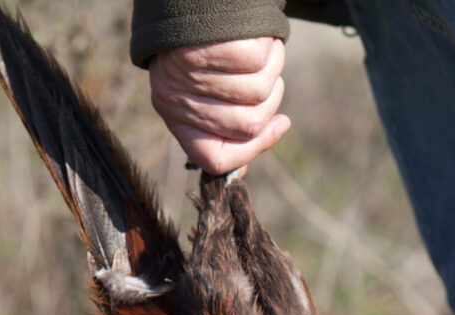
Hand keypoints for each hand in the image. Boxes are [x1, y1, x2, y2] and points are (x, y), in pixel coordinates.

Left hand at [149, 37, 290, 174]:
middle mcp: (177, 98)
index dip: (253, 149)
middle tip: (268, 78)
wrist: (188, 0)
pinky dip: (269, 47)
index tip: (279, 125)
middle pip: (247, 125)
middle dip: (271, 103)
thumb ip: (229, 127)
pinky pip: (258, 60)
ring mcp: (190, 70)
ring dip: (273, 70)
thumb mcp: (206, 95)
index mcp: (175, 117)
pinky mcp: (209, 42)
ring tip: (261, 52)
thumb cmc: (204, 52)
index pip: (217, 159)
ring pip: (259, 91)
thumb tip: (259, 150)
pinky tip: (257, 36)